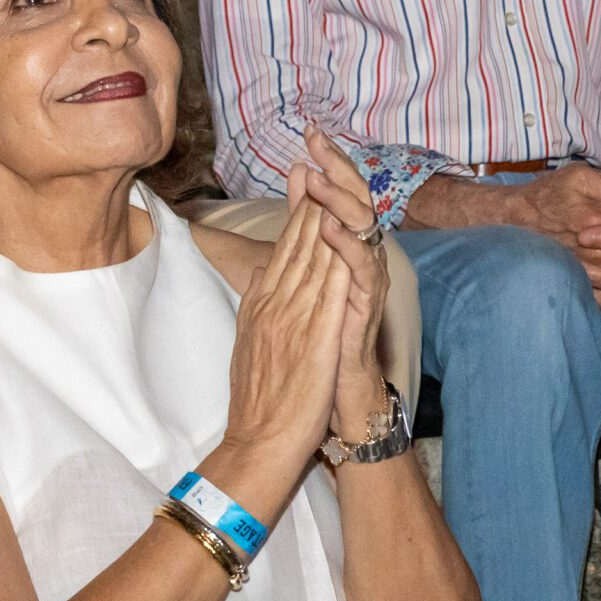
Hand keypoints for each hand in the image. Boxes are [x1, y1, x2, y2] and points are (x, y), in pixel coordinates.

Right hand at [224, 178, 353, 471]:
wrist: (260, 442)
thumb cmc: (262, 399)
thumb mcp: (254, 343)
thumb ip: (259, 307)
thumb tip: (260, 277)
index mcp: (263, 306)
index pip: (282, 249)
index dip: (296, 210)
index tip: (303, 176)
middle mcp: (274, 305)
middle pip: (295, 243)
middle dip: (308, 199)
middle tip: (314, 158)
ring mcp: (292, 319)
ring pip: (309, 258)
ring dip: (321, 216)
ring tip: (330, 179)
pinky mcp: (311, 338)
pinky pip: (325, 291)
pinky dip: (334, 260)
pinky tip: (345, 235)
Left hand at [295, 129, 391, 438]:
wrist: (334, 400)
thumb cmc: (318, 353)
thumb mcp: (296, 301)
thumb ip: (291, 262)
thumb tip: (280, 241)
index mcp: (335, 261)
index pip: (331, 202)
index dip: (322, 169)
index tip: (306, 138)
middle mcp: (355, 266)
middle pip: (352, 204)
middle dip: (336, 170)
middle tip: (320, 138)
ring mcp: (363, 286)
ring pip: (359, 231)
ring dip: (340, 200)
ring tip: (320, 174)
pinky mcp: (366, 310)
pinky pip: (360, 272)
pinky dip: (345, 246)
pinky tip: (329, 226)